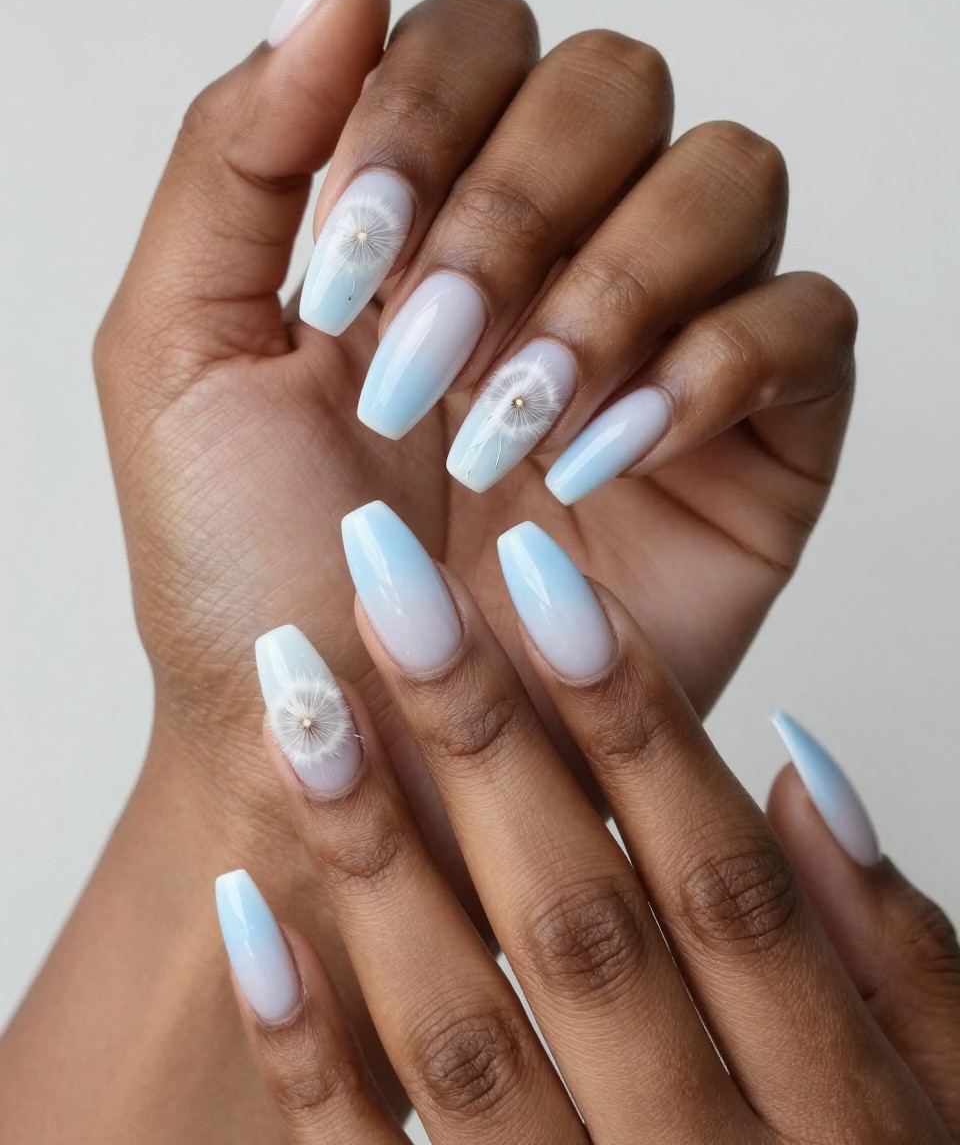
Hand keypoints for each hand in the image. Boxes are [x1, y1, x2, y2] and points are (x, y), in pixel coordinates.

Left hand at [94, 0, 854, 857]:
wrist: (343, 750)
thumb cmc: (248, 573)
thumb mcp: (177, 353)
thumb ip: (236, 155)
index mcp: (424, 209)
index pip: (478, 39)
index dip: (421, 114)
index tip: (347, 270)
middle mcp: (554, 250)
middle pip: (611, 84)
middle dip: (513, 213)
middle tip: (426, 362)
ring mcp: (664, 334)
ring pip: (727, 173)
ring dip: (611, 286)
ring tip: (511, 429)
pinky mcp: (756, 437)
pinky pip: (810, 321)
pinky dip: (717, 366)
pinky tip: (607, 459)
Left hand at [219, 506, 958, 1143]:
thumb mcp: (940, 1103)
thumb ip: (898, 955)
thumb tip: (803, 771)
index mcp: (831, 1112)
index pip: (722, 881)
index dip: (633, 718)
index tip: (541, 580)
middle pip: (579, 926)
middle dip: (481, 741)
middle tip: (396, 590)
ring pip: (459, 1032)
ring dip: (373, 856)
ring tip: (303, 706)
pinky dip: (305, 1042)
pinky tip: (251, 910)